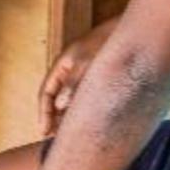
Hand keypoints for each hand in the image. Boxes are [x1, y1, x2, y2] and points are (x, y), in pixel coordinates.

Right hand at [39, 19, 119, 134]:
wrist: (126, 30)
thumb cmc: (105, 42)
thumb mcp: (87, 62)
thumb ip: (74, 83)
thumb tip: (60, 106)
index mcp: (61, 66)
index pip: (45, 93)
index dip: (43, 113)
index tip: (44, 132)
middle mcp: (68, 71)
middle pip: (55, 99)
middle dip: (53, 119)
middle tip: (55, 139)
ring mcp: (81, 75)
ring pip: (68, 100)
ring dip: (66, 116)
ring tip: (69, 136)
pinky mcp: (95, 79)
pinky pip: (82, 98)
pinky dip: (80, 110)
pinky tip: (87, 123)